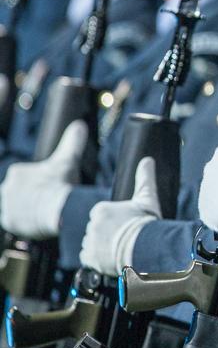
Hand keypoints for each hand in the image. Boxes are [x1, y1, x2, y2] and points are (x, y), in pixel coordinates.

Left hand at [0, 121, 87, 238]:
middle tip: (50, 201)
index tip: (53, 188)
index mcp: (18, 172)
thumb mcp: (69, 159)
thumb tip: (80, 124)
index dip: (41, 183)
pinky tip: (38, 222)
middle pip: (19, 192)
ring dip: (26, 209)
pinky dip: (24, 223)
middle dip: (32, 196)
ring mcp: (6, 205)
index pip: (26, 177)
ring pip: (16, 207)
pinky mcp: (7, 222)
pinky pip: (14, 222)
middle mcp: (7, 187)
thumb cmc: (63, 183)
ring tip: (45, 213)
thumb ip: (72, 141)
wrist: (59, 209)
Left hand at [80, 158, 160, 275]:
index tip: (127, 226)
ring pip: (92, 244)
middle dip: (108, 234)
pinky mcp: (88, 258)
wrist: (144, 248)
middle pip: (97, 230)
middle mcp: (91, 224)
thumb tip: (147, 159)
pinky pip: (89, 258)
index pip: (103, 215)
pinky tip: (111, 258)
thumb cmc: (145, 223)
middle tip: (125, 239)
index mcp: (101, 209)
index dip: (116, 221)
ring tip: (120, 250)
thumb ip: (144, 178)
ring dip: (102, 247)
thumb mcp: (147, 198)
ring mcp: (88, 241)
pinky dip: (98, 260)